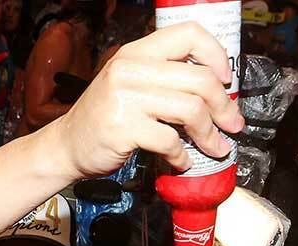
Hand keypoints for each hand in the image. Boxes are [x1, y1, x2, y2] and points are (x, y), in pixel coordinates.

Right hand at [58, 22, 244, 179]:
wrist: (65, 146)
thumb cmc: (102, 118)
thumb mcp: (127, 84)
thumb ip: (162, 78)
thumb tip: (214, 90)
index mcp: (135, 53)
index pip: (189, 34)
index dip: (216, 55)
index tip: (225, 79)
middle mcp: (130, 70)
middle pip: (199, 79)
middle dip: (224, 106)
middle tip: (231, 123)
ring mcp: (125, 98)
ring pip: (191, 110)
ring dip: (209, 134)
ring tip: (214, 146)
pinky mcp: (123, 128)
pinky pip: (170, 141)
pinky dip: (181, 155)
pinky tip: (181, 160)